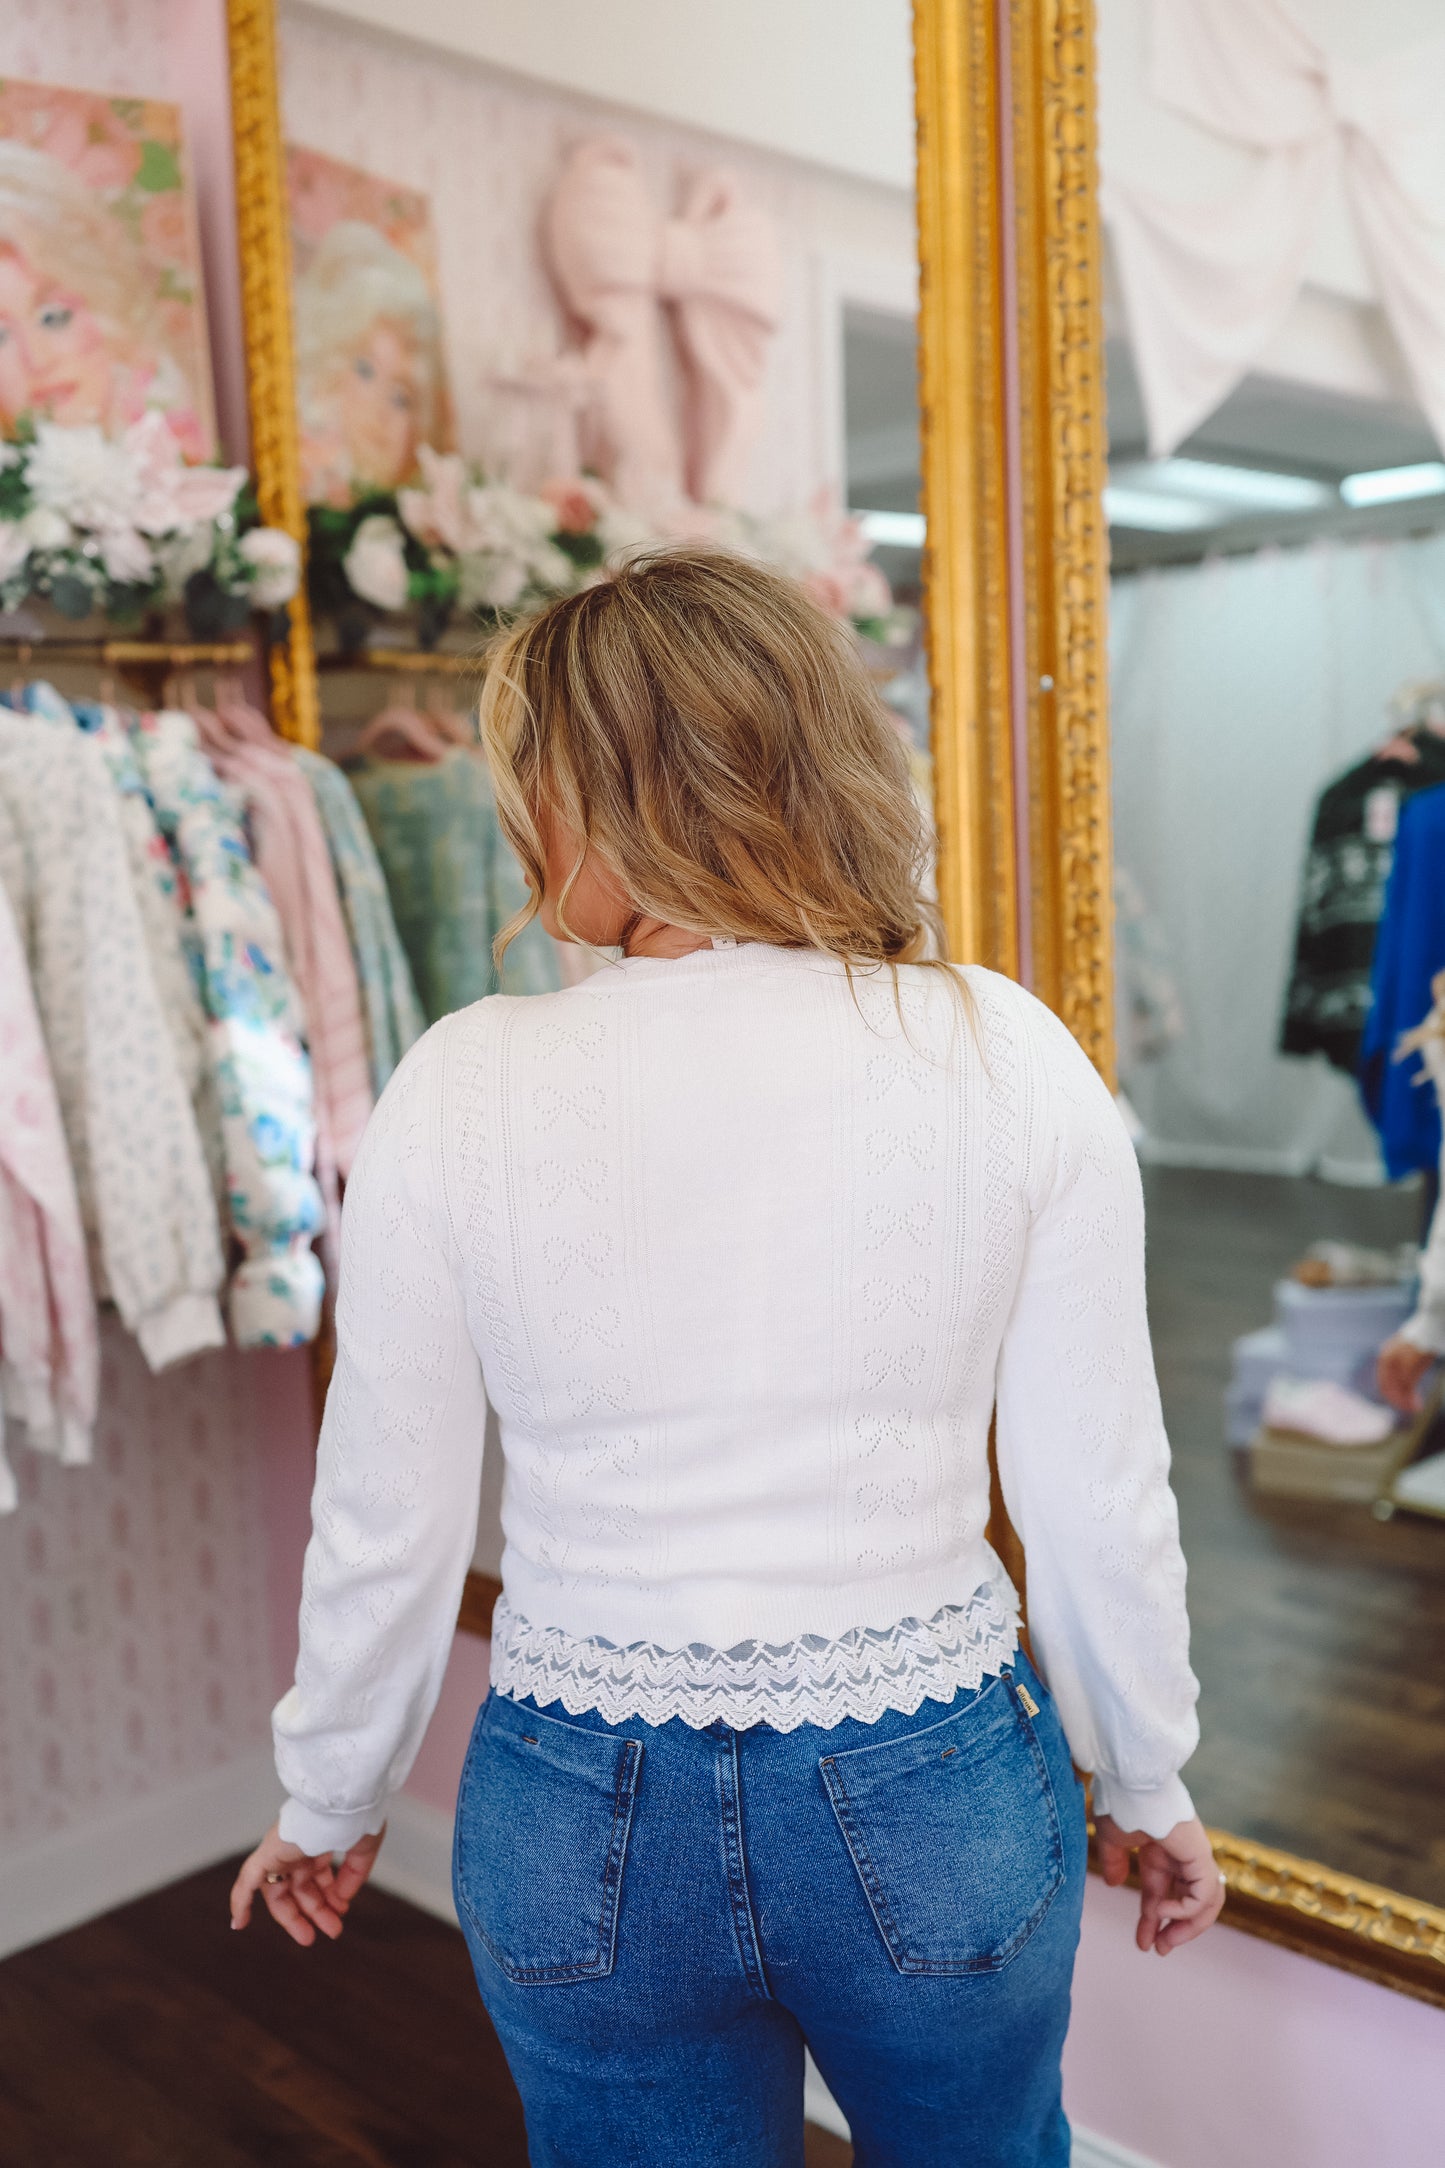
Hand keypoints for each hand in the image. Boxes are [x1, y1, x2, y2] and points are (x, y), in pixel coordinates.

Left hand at [229, 1820, 384, 1945]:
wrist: (340, 1797)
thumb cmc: (354, 1814)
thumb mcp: (362, 1847)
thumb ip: (354, 1874)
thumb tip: (343, 1900)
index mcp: (318, 1841)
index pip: (318, 1874)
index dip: (330, 1895)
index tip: (343, 1909)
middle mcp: (297, 1847)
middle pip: (301, 1887)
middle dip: (316, 1910)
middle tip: (332, 1930)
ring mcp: (281, 1851)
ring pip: (280, 1891)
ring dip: (293, 1916)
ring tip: (310, 1938)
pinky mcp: (267, 1854)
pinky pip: (247, 1882)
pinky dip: (241, 1902)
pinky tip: (238, 1924)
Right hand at [1094, 1813, 1224, 1953]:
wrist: (1131, 1779)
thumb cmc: (1121, 1801)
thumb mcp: (1112, 1839)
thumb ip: (1114, 1861)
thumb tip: (1115, 1884)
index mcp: (1161, 1852)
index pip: (1163, 1894)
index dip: (1152, 1921)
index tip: (1142, 1943)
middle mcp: (1182, 1856)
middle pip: (1189, 1902)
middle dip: (1175, 1929)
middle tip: (1159, 1950)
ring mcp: (1194, 1856)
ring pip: (1207, 1902)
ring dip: (1188, 1926)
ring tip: (1167, 1943)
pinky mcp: (1200, 1856)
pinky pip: (1203, 1894)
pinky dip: (1186, 1909)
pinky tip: (1161, 1910)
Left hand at [1377, 1335, 1433, 1416]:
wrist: (1431, 1324)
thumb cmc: (1423, 1338)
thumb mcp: (1408, 1351)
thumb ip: (1403, 1365)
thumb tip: (1406, 1382)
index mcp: (1385, 1356)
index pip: (1384, 1382)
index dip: (1392, 1395)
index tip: (1403, 1403)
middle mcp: (1388, 1359)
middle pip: (1387, 1387)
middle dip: (1398, 1400)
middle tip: (1410, 1410)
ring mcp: (1397, 1361)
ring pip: (1398, 1389)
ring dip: (1405, 1402)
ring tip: (1415, 1409)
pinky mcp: (1409, 1362)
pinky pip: (1407, 1385)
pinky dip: (1410, 1398)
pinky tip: (1417, 1406)